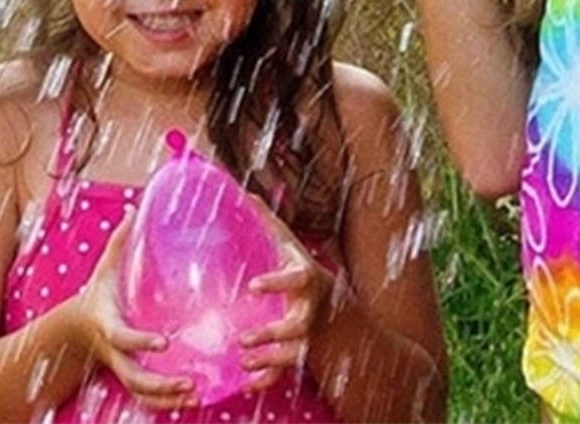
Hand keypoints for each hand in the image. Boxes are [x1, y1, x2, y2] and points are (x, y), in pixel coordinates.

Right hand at [68, 223, 196, 408]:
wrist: (75, 327)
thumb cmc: (99, 290)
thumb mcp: (106, 265)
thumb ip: (121, 238)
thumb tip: (136, 204)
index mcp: (108, 322)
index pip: (123, 337)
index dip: (140, 341)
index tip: (163, 341)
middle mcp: (115, 351)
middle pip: (133, 376)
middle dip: (160, 383)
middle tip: (189, 382)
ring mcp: (121, 366)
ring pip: (140, 393)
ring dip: (166, 398)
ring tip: (196, 394)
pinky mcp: (129, 374)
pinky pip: (145, 397)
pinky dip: (164, 402)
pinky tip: (193, 399)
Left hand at [238, 212, 338, 391]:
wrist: (337, 313)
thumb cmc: (304, 273)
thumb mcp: (291, 249)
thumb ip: (270, 225)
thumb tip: (247, 194)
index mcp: (306, 280)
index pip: (295, 280)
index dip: (276, 283)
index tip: (253, 286)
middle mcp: (308, 309)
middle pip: (296, 325)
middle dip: (272, 333)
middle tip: (243, 339)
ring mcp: (305, 335)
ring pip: (290, 354)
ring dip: (268, 360)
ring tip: (244, 362)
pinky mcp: (298, 355)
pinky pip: (284, 373)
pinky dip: (266, 380)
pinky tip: (246, 384)